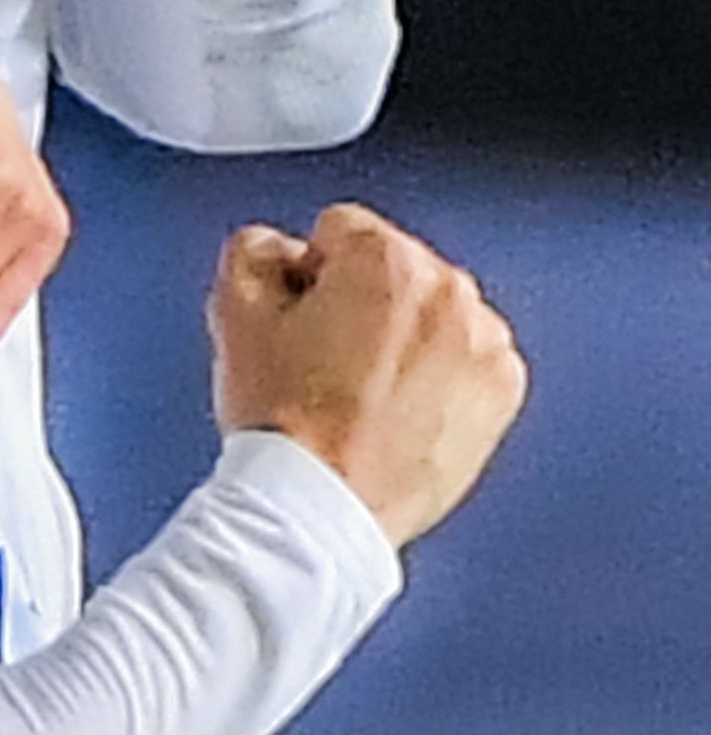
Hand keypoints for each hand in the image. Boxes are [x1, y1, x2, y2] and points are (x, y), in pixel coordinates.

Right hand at [208, 204, 526, 547]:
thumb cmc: (287, 420)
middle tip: (322, 359)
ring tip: (359, 392)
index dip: (306, 274)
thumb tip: (282, 248)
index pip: (339, 230)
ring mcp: (486, 347)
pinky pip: (465, 361)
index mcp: (388, 260)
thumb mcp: (233, 311)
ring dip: (403, 337)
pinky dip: (437, 378)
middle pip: (392, 268)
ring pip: (432, 314)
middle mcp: (451, 294)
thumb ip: (254, 248)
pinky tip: (396, 410)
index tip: (300, 320)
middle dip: (360, 301)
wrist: (324, 504)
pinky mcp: (502, 395)